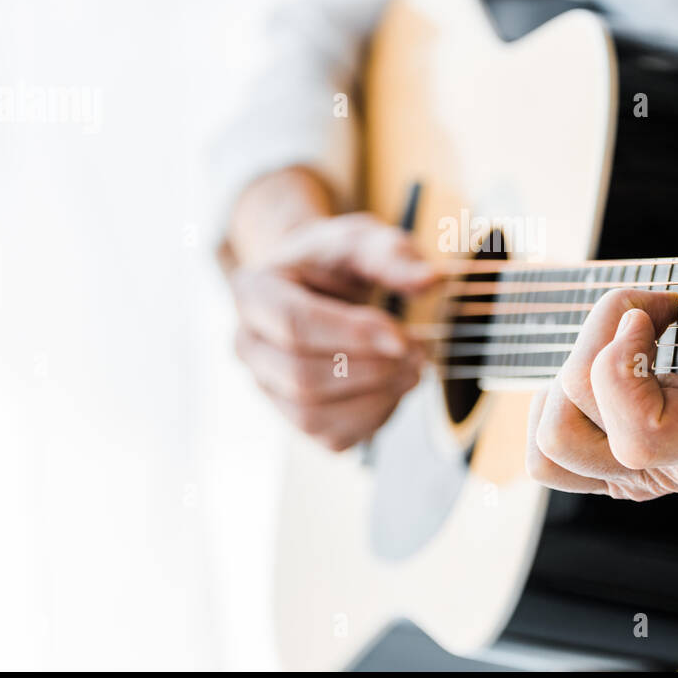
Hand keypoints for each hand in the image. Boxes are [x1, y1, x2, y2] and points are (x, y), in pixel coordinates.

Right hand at [225, 169, 435, 450]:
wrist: (322, 285)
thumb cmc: (337, 262)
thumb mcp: (362, 241)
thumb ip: (392, 256)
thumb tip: (429, 280)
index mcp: (253, 291)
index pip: (294, 323)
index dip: (352, 335)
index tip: (403, 337)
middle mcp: (248, 345)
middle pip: (301, 376)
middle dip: (370, 369)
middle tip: (420, 351)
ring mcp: (267, 386)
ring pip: (312, 415)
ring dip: (374, 398)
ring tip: (414, 369)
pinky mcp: (294, 419)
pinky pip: (331, 437)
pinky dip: (374, 418)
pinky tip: (396, 387)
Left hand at [526, 188, 677, 500]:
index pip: (643, 434)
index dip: (621, 366)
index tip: (653, 307)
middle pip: (574, 426)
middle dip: (592, 345)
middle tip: (649, 305)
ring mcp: (645, 478)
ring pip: (550, 448)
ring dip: (563, 381)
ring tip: (620, 336)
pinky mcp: (618, 470)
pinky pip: (549, 458)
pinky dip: (555, 405)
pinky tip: (601, 361)